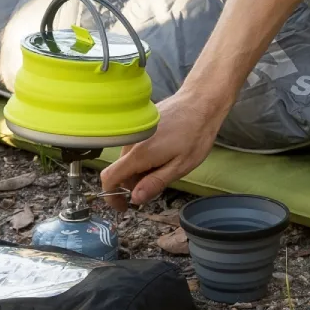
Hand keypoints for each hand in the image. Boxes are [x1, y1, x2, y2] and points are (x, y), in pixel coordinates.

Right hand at [100, 89, 225, 210]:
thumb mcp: (180, 166)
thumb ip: (155, 183)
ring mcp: (135, 132)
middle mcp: (132, 142)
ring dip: (139, 171)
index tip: (124, 206)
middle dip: (133, 185)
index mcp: (139, 154)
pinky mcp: (140, 126)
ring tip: (166, 166)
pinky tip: (164, 153)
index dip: (111, 197)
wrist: (200, 102)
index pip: (109, 178)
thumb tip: (135, 199)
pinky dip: (144, 157)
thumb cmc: (195, 135)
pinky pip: (135, 148)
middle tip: (157, 186)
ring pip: (128, 160)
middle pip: (120, 171)